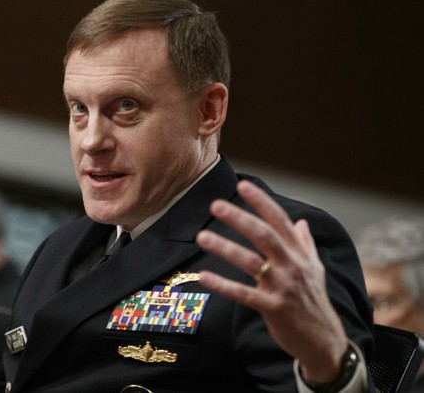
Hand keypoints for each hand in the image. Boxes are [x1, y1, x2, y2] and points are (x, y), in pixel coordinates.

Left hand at [196, 180, 347, 383]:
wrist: (325, 342)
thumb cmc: (314, 303)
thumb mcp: (315, 270)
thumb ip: (305, 245)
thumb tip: (302, 223)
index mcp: (299, 254)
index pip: (280, 221)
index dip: (262, 202)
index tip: (243, 185)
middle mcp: (293, 266)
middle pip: (264, 236)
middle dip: (240, 218)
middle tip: (216, 204)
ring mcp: (283, 287)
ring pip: (251, 262)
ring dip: (225, 248)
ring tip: (202, 236)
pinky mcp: (273, 308)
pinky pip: (244, 294)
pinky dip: (223, 285)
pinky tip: (204, 276)